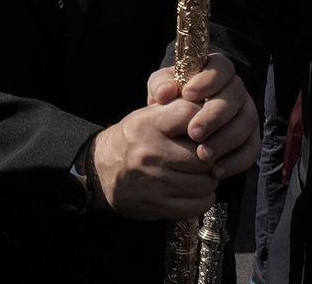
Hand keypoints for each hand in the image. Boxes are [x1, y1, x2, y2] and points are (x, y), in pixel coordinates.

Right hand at [92, 98, 221, 219]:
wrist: (99, 172)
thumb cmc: (132, 141)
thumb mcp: (146, 117)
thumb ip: (175, 110)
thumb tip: (211, 106)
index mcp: (147, 124)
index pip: (189, 114)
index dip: (205, 121)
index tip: (206, 130)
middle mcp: (150, 151)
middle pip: (204, 155)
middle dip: (211, 158)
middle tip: (208, 158)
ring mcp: (154, 181)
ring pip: (204, 183)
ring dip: (209, 180)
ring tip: (201, 175)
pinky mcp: (156, 205)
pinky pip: (197, 205)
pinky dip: (203, 200)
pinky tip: (196, 192)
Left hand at [146, 58, 258, 175]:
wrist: (176, 131)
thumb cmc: (169, 103)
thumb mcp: (160, 90)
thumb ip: (160, 86)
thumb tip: (165, 92)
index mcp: (217, 72)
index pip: (222, 68)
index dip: (208, 80)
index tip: (188, 94)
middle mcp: (236, 91)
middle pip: (235, 97)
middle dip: (215, 116)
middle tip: (193, 133)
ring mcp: (247, 114)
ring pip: (246, 124)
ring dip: (224, 141)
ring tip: (202, 155)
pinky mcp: (251, 139)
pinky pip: (251, 149)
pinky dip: (235, 162)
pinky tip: (215, 170)